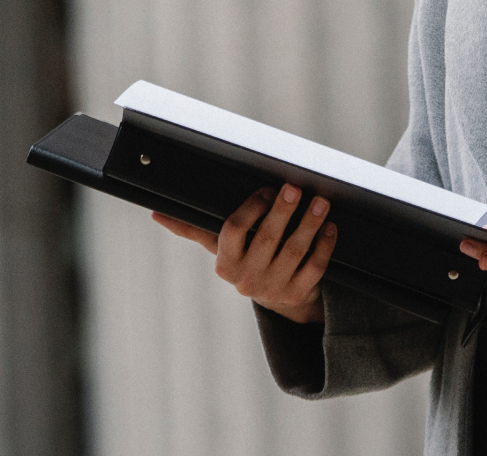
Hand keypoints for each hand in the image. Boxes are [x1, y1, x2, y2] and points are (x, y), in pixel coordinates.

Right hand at [152, 184, 336, 323]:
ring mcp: (274, 289)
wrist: (278, 299)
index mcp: (224, 263)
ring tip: (321, 202)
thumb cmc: (246, 258)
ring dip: (309, 224)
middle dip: (283, 211)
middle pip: (267, 239)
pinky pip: (314, 268)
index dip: (251, 208)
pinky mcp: (298, 295)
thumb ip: (193, 229)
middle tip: (295, 188)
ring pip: (294, 252)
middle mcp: (246, 279)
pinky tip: (330, 228)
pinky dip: (324, 247)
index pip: (234, 230)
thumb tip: (156, 214)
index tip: (267, 189)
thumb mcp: (220, 246)